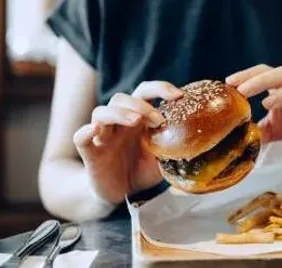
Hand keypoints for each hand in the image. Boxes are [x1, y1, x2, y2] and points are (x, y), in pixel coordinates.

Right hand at [72, 81, 182, 203]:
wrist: (123, 194)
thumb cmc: (142, 170)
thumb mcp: (164, 157)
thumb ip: (175, 145)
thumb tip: (202, 141)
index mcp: (138, 119)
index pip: (144, 92)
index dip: (160, 88)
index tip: (178, 95)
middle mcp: (119, 123)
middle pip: (121, 98)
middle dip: (141, 105)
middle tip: (159, 120)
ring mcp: (102, 135)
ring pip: (101, 112)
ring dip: (119, 113)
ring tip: (135, 122)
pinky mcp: (89, 152)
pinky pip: (80, 137)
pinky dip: (85, 132)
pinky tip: (94, 131)